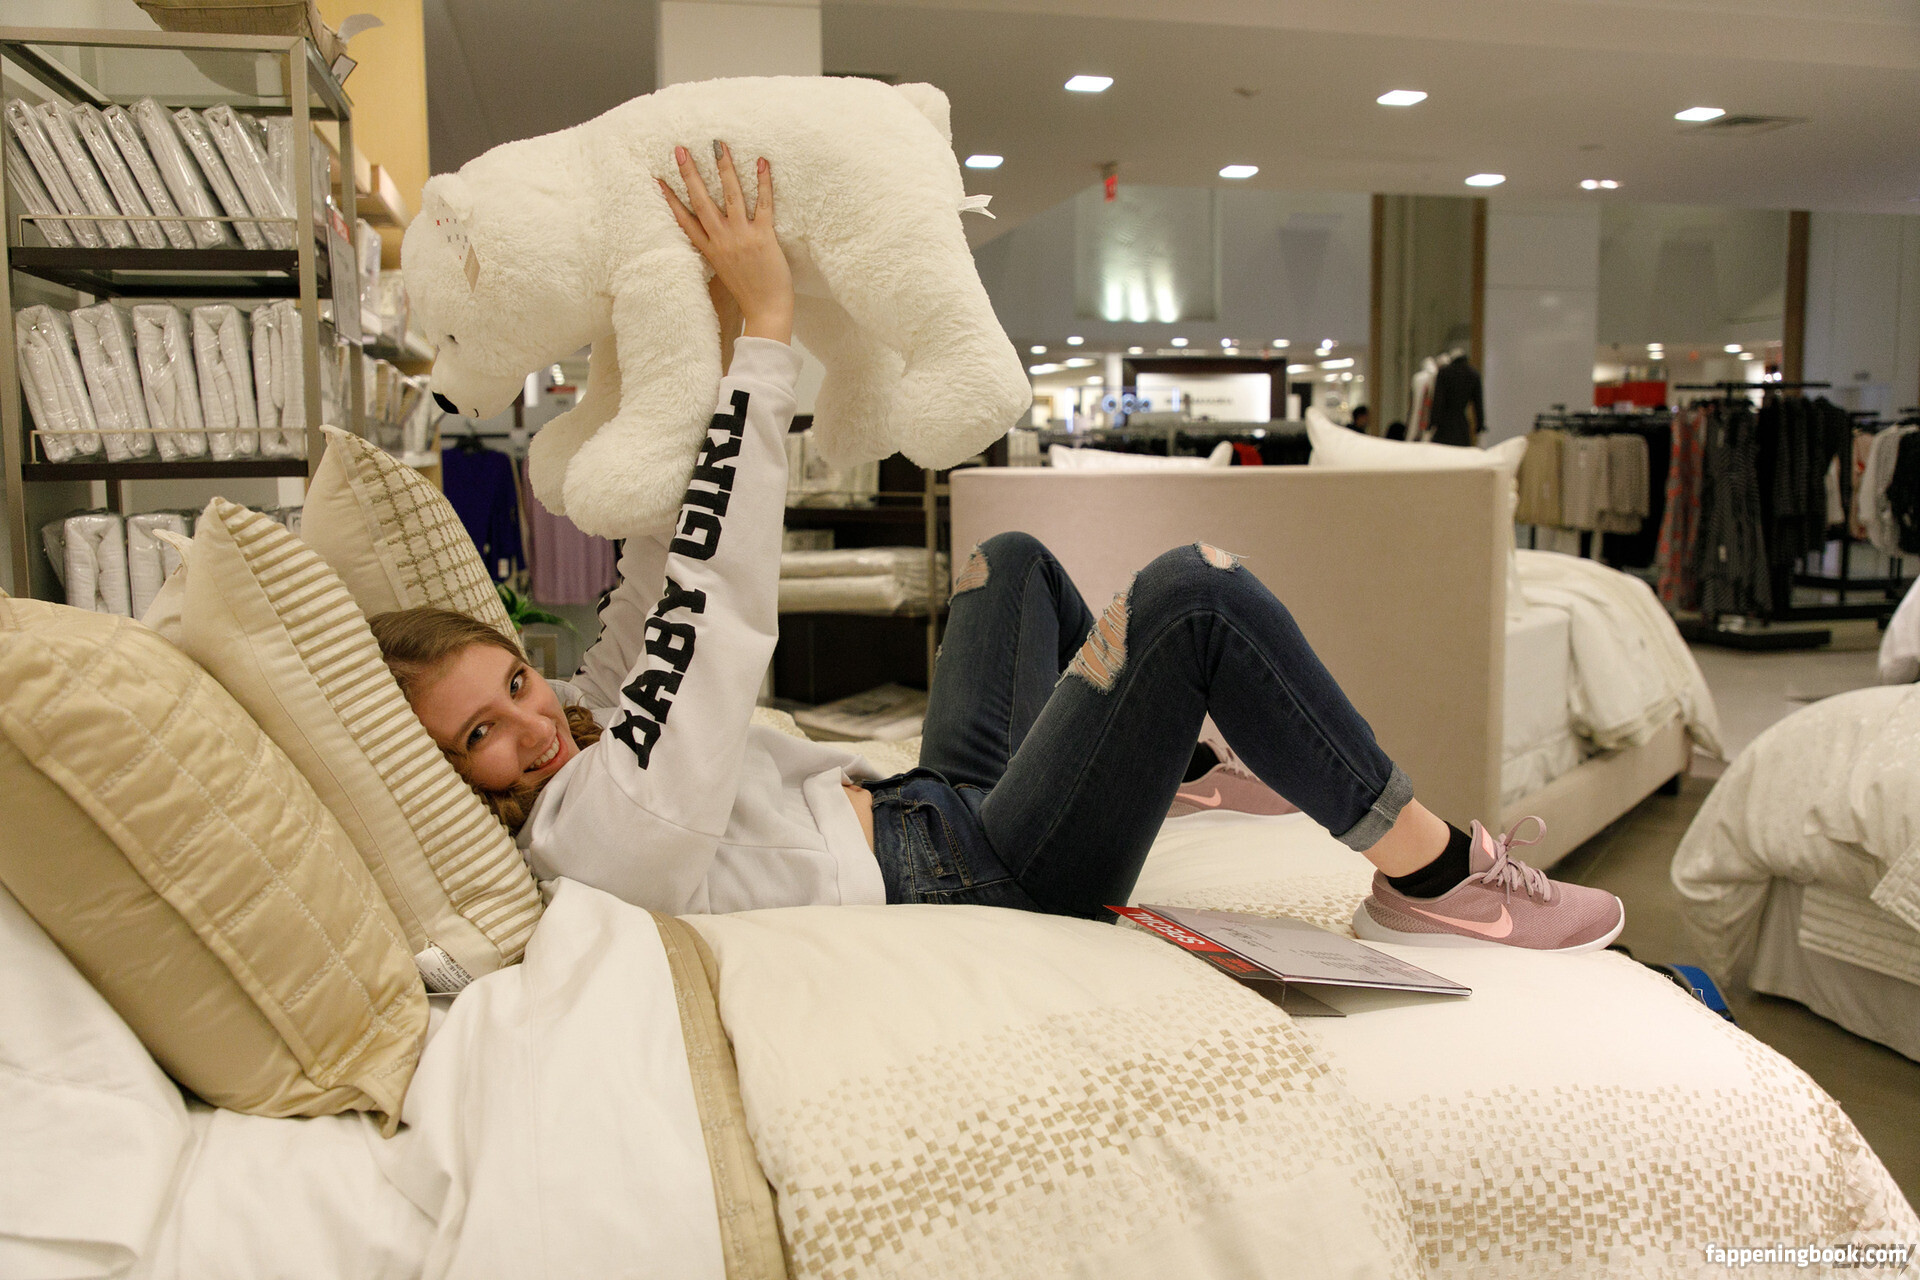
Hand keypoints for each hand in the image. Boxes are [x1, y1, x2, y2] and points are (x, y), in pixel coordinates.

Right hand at [660, 143, 792, 344]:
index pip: (684, 220)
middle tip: (680, 149)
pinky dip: (763, 182)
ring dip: (724, 169)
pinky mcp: (763, 237)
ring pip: (730, 196)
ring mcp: (741, 237)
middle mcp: (721, 240)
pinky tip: (762, 162)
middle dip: (690, 174)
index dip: (670, 199)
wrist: (767, 311)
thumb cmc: (749, 292)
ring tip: (718, 145)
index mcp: (710, 250)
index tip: (657, 179)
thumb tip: (716, 233)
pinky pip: (763, 204)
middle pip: (701, 202)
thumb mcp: (725, 270)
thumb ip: (718, 250)